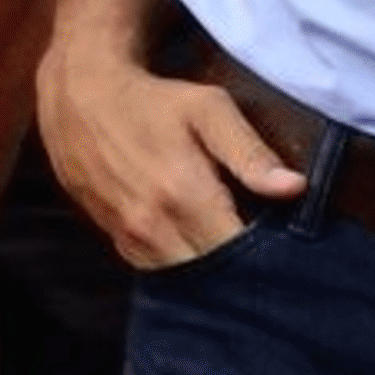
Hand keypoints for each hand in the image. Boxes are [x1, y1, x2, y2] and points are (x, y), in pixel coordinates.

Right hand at [36, 45, 306, 268]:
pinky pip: (159, 270)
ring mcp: (131, 238)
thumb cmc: (153, 100)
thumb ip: (250, 152)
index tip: (282, 239)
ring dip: (209, 266)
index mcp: (184, 194)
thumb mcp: (208, 109)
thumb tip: (294, 189)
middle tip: (257, 240)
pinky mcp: (116, 241)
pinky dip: (182, 262)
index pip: (238, 251)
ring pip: (185, 277)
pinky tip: (195, 240)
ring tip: (226, 237)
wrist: (80, 97)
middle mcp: (154, 226)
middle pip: (213, 272)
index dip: (265, 251)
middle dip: (239, 263)